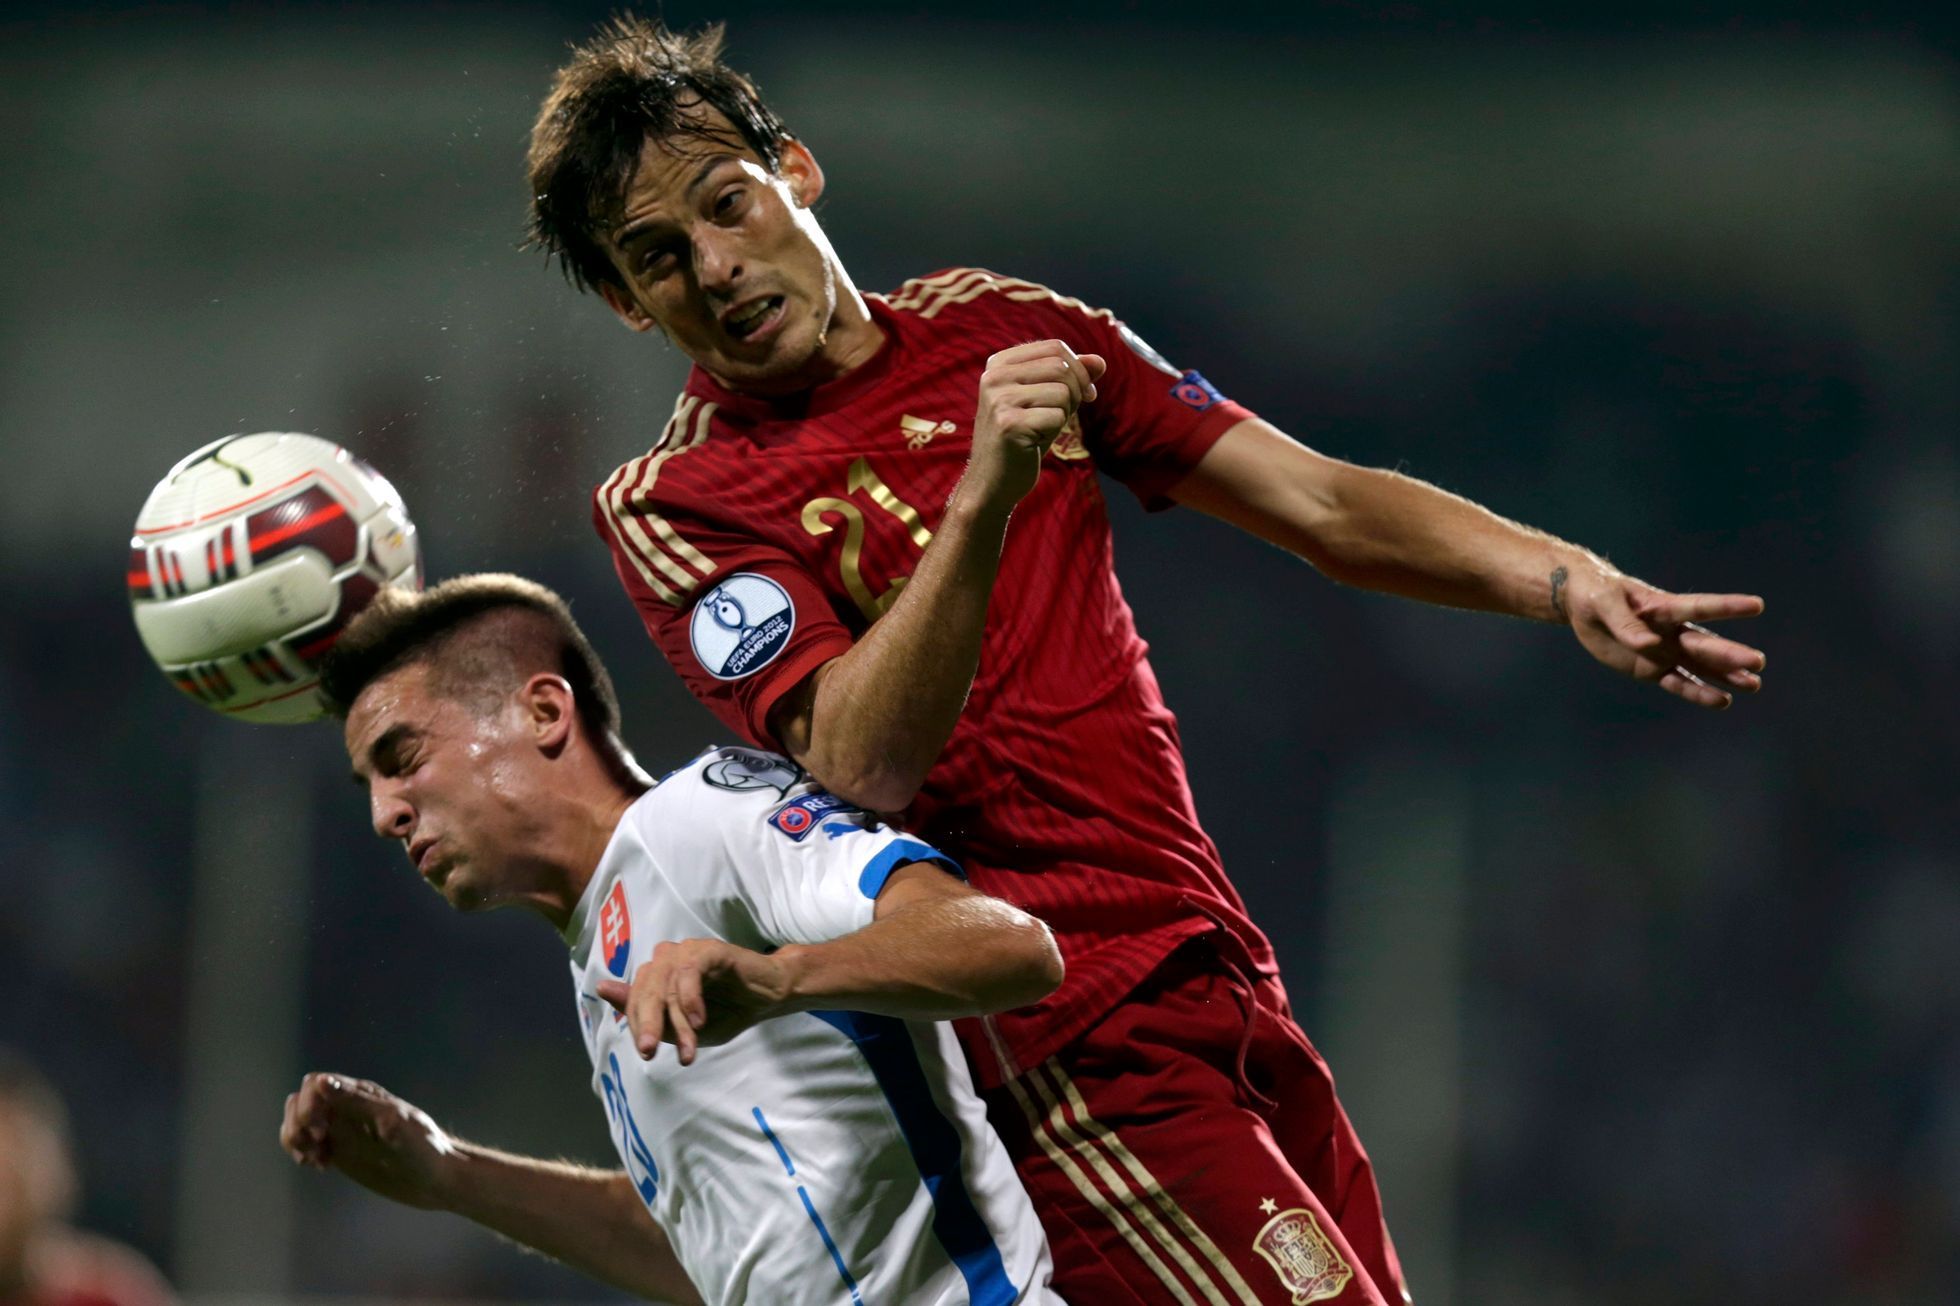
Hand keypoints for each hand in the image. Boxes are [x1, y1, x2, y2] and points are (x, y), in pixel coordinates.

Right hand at [279, 1073, 457, 1208]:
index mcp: (361, 1095)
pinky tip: (320, 1166)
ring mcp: (342, 1130)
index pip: (314, 1084)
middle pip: (299, 1101)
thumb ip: (357, 1102)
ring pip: (297, 1122)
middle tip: (321, 1145)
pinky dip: (301, 1152)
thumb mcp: (392, 1122)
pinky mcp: (340, 1152)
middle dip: (298, 1123)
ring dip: (295, 1139)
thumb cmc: (423, 1147)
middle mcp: (347, 1109)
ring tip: (316, 1159)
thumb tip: (320, 1082)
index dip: (309, 1106)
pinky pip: (305, 1143)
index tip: (324, 1131)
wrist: (436, 1179)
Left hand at [595, 938, 797, 1065]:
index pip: (633, 1000)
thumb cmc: (724, 1012)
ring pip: (667, 984)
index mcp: (657, 976)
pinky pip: (690, 971)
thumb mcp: (681, 1027)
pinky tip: (699, 1021)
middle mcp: (667, 959)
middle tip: (650, 1052)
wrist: (767, 998)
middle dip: (647, 1024)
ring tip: (688, 1047)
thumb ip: (646, 1012)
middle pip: (645, 990)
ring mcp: (688, 951)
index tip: (647, 1053)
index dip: (637, 1026)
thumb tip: (601, 988)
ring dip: (676, 1020)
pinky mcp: (710, 950)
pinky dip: (691, 998)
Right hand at [959, 340, 1106, 513]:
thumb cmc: (1023, 438)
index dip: (1079, 369)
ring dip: (1063, 415)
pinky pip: (1057, 417)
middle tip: (1061, 416)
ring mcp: (999, 399)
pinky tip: (1034, 442)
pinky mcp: (1008, 423)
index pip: (1055, 347)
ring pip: (1062, 392)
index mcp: (999, 363)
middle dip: (1075, 392)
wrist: (992, 481)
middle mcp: (994, 376)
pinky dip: (1055, 432)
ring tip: (1041, 430)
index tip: (1083, 394)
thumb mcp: (1048, 401)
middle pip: (1061, 366)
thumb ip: (1071, 377)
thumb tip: (1100, 361)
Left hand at [1560, 564, 1765, 708]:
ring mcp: (1664, 651)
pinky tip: (1722, 701)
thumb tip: (1650, 645)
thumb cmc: (1596, 594)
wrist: (1583, 605)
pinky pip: (1678, 682)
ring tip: (1753, 685)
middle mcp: (1670, 631)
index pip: (1698, 607)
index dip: (1726, 607)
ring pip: (1699, 666)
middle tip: (1758, 663)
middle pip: (1703, 644)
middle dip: (1730, 654)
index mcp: (1662, 607)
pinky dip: (1697, 693)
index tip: (1757, 605)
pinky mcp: (1652, 669)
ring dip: (1725, 676)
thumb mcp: (1604, 603)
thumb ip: (1625, 623)